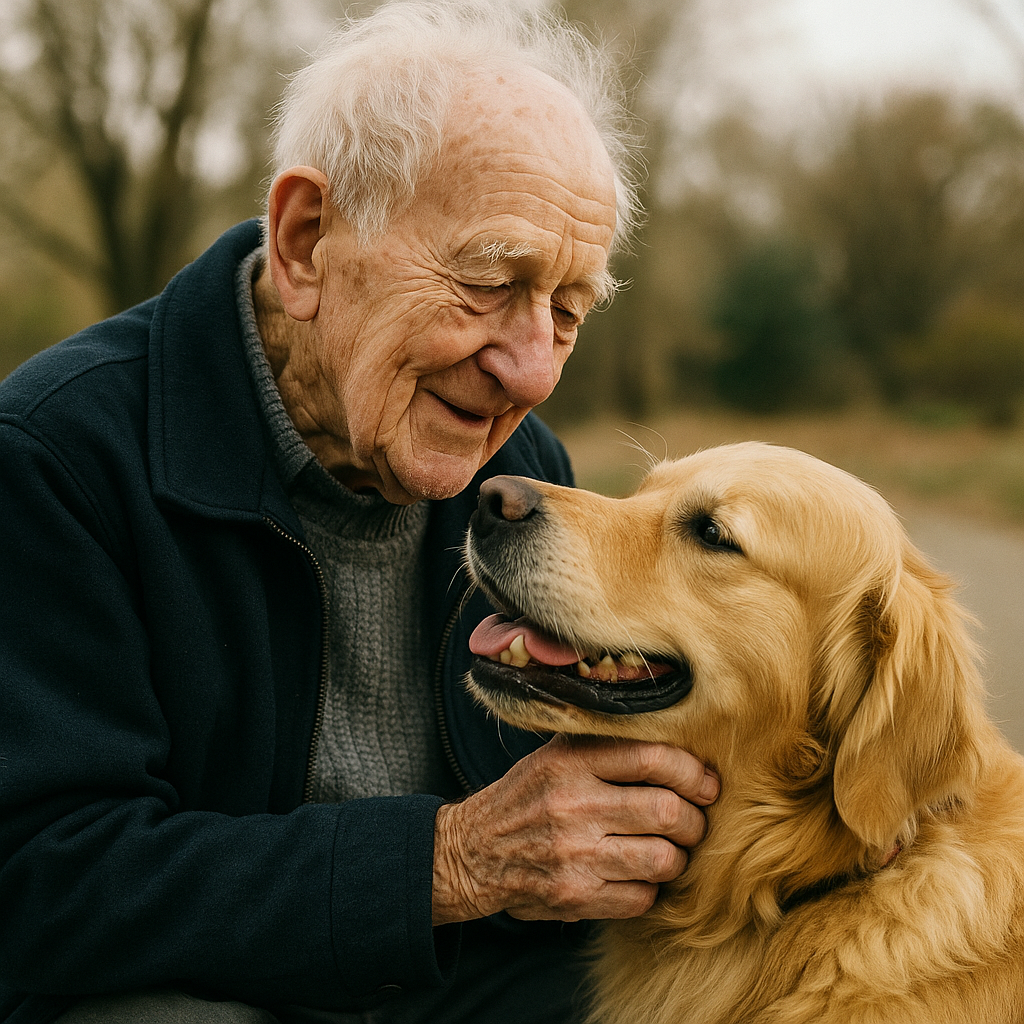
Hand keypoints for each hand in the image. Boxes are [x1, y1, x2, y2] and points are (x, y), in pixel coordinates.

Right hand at [431, 734, 718, 924]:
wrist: (470, 852)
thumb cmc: (526, 797)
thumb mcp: (554, 755)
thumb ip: (605, 744)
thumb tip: (677, 740)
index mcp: (570, 762)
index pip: (653, 758)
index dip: (693, 772)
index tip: (706, 782)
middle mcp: (573, 805)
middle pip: (669, 811)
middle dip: (695, 820)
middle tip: (694, 822)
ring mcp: (574, 855)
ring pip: (664, 859)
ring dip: (678, 858)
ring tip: (670, 851)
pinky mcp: (575, 897)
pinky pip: (642, 897)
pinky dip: (650, 889)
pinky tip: (637, 876)